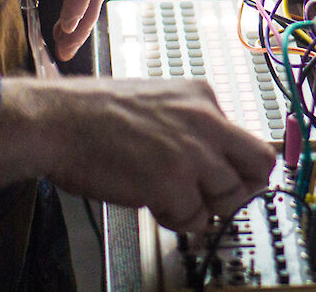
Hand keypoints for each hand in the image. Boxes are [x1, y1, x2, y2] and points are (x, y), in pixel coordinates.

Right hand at [0, 77, 277, 231]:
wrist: (57, 121)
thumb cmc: (95, 115)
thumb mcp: (160, 102)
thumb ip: (192, 125)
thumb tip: (215, 159)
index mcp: (203, 96)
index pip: (251, 140)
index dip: (244, 169)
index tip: (235, 182)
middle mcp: (206, 120)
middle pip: (258, 168)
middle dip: (238, 191)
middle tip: (211, 199)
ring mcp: (192, 152)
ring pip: (228, 197)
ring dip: (202, 208)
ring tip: (170, 199)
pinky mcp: (172, 181)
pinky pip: (194, 218)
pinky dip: (175, 219)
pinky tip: (150, 201)